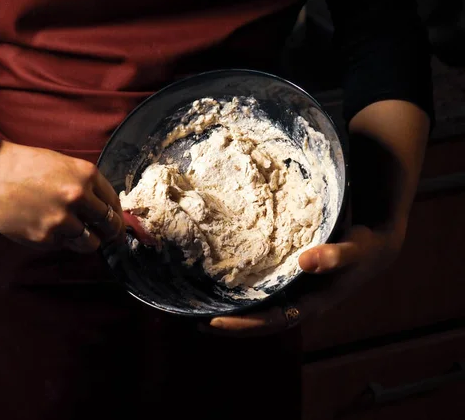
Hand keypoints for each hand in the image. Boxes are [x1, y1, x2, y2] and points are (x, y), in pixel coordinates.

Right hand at [0, 141, 125, 252]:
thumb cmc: (22, 164)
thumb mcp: (62, 164)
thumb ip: (85, 185)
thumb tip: (103, 207)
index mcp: (86, 175)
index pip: (114, 203)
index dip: (117, 215)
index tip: (116, 222)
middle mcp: (78, 198)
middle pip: (109, 226)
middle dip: (110, 233)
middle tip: (108, 237)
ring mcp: (62, 220)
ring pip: (90, 243)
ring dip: (87, 241)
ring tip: (78, 235)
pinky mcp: (44, 238)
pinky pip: (64, 246)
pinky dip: (61, 242)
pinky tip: (50, 230)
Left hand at [201, 223, 405, 336]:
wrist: (375, 246)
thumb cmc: (365, 248)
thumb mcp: (356, 249)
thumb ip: (335, 255)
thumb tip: (304, 262)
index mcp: (314, 303)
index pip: (273, 322)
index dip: (244, 325)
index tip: (215, 323)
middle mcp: (301, 303)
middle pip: (261, 322)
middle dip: (231, 324)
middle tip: (196, 320)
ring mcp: (296, 294)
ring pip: (261, 309)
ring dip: (234, 311)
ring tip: (201, 307)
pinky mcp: (291, 282)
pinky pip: (264, 292)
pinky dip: (244, 293)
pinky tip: (223, 284)